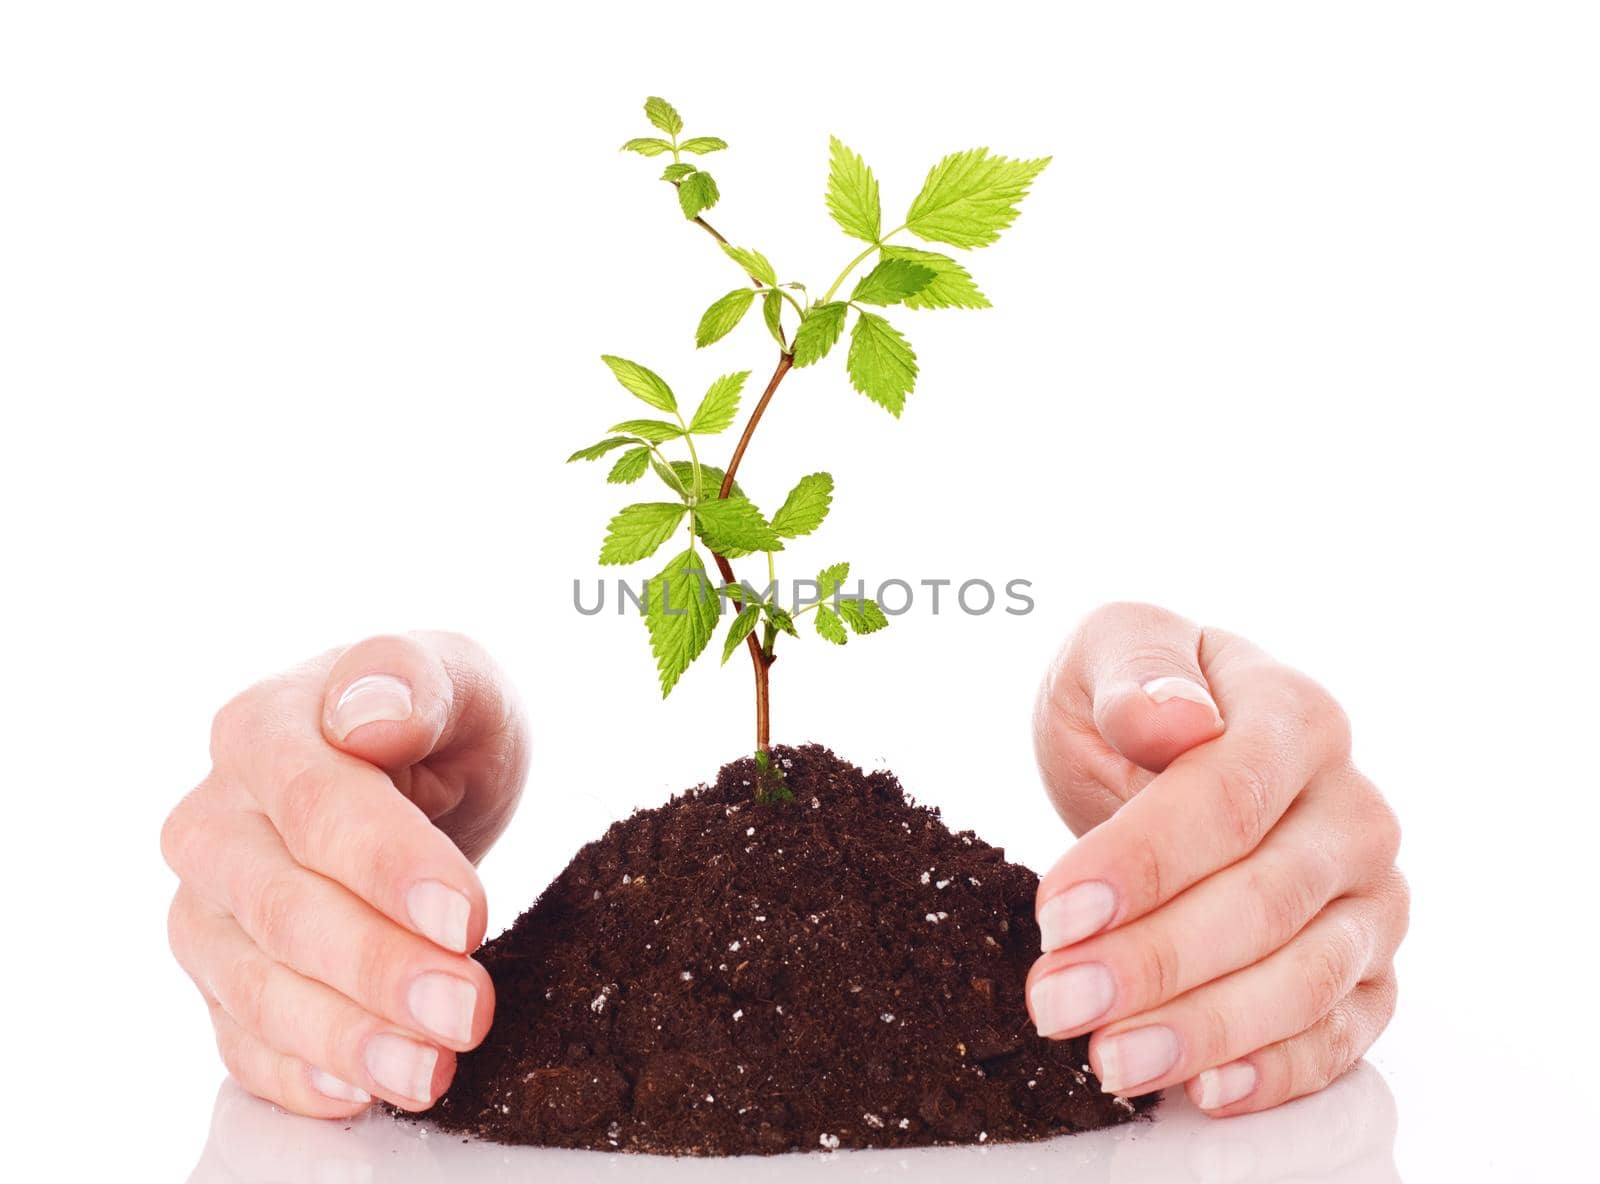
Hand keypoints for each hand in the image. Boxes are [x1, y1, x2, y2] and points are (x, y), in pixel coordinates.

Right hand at [161, 633, 528, 1116]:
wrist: (421, 770)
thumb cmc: (439, 718)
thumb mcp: (458, 678)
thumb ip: (414, 678)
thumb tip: (367, 710)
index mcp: (264, 728)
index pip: (313, 804)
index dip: (386, 865)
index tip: (465, 916)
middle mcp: (217, 821)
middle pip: (283, 910)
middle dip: (379, 968)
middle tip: (468, 1010)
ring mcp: (210, 907)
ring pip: (255, 987)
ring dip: (345, 1038)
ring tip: (431, 1068)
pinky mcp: (224, 976)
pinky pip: (241, 1041)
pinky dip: (299, 1075)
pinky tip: (361, 1091)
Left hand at [1029, 603, 1405, 1115]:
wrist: (1168, 742)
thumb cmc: (1137, 695)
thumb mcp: (1113, 648)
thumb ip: (1137, 671)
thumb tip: (1176, 714)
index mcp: (1297, 717)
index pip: (1229, 798)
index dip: (1144, 861)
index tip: (1056, 911)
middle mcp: (1352, 808)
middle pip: (1267, 900)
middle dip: (1156, 960)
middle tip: (1057, 1002)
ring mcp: (1369, 894)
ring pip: (1309, 977)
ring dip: (1206, 1028)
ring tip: (1110, 1059)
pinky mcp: (1368, 966)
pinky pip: (1342, 1032)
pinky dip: (1280, 1071)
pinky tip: (1204, 1090)